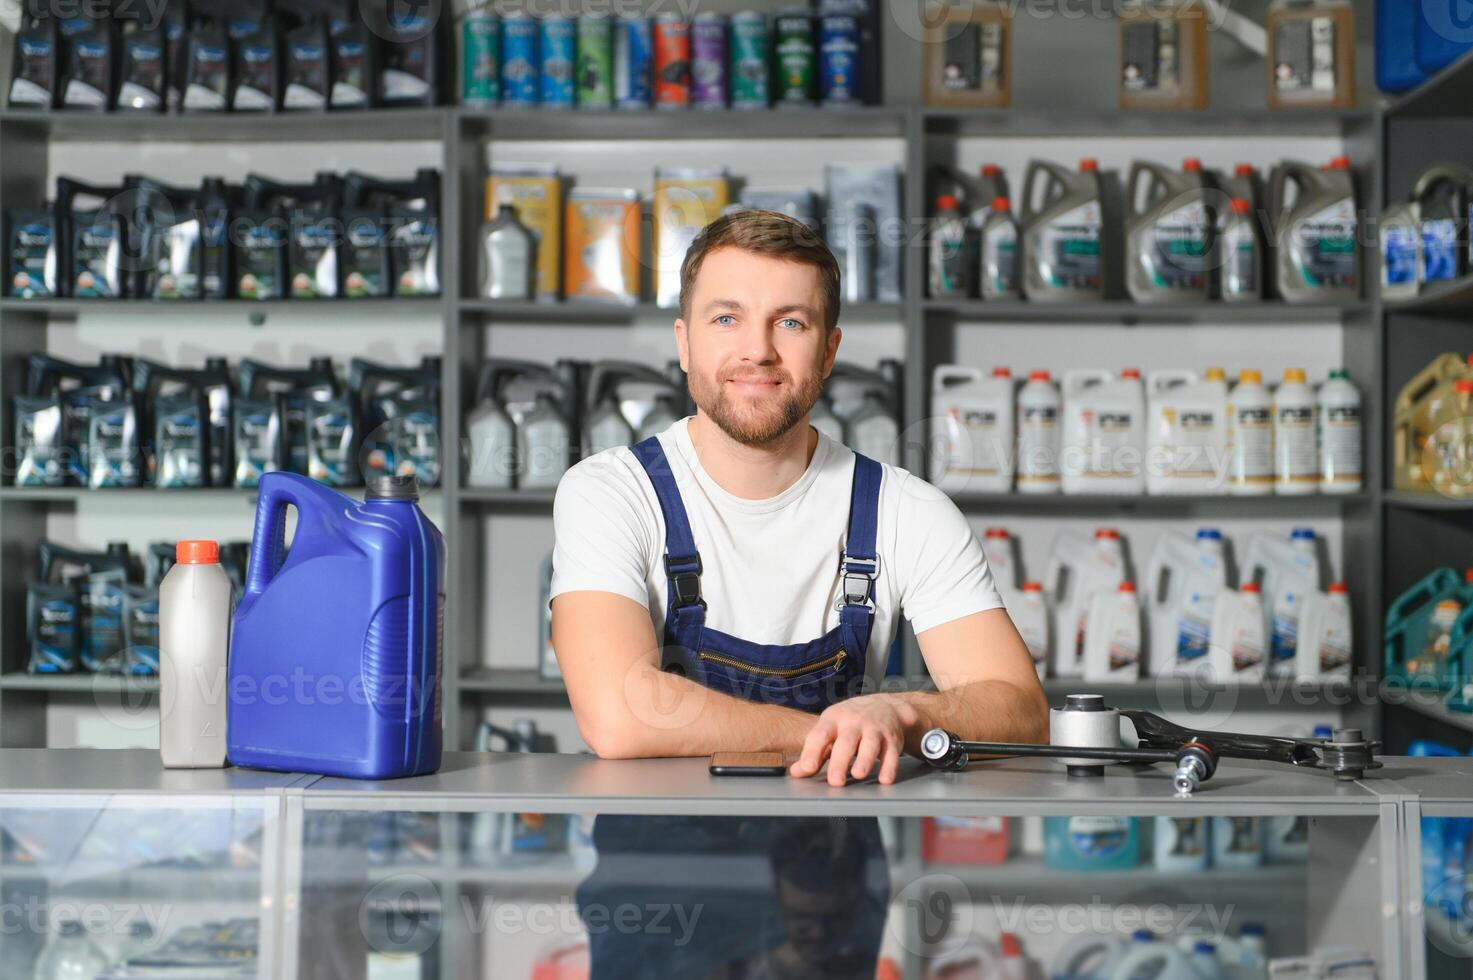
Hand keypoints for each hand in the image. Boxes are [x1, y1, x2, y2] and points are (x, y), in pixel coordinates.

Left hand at [788, 695, 918, 786]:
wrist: (885, 705)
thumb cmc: (850, 722)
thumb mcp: (829, 729)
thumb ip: (814, 752)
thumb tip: (796, 772)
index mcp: (833, 719)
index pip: (820, 735)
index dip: (812, 752)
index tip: (807, 768)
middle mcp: (854, 722)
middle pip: (846, 742)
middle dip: (840, 762)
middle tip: (835, 781)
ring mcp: (874, 729)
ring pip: (870, 745)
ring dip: (864, 760)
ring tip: (858, 775)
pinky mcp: (892, 739)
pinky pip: (892, 753)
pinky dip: (890, 767)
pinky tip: (885, 779)